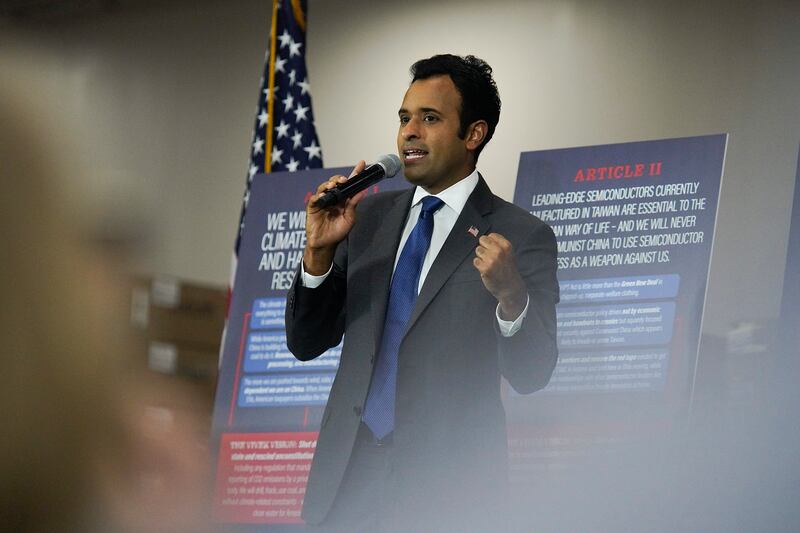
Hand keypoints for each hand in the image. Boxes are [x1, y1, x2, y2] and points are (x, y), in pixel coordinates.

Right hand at [303, 160, 366, 274]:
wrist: (326, 245)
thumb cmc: (338, 232)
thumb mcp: (349, 219)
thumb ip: (353, 205)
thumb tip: (362, 192)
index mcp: (343, 200)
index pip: (349, 184)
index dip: (355, 173)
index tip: (362, 163)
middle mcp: (333, 198)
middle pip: (335, 182)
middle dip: (340, 178)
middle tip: (344, 180)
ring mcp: (322, 201)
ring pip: (324, 187)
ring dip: (329, 184)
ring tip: (334, 185)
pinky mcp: (312, 207)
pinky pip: (314, 198)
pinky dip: (318, 195)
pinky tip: (323, 195)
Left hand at [473, 233, 527, 319]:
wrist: (510, 287)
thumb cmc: (507, 269)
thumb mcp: (509, 254)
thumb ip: (499, 245)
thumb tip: (484, 238)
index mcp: (506, 246)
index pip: (491, 235)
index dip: (490, 242)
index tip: (493, 250)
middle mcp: (499, 251)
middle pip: (482, 240)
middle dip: (484, 247)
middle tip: (489, 257)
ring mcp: (492, 260)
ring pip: (478, 250)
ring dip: (481, 257)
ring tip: (488, 264)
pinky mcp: (485, 268)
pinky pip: (475, 261)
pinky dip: (478, 265)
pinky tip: (485, 269)